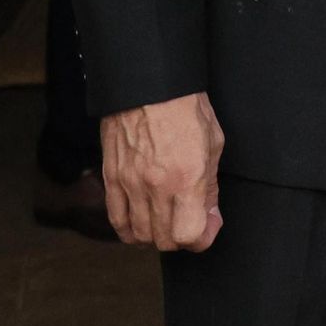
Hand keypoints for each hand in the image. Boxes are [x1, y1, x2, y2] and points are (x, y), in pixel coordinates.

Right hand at [101, 91, 224, 251]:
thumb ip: (210, 185)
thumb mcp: (213, 142)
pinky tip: (141, 221)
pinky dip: (129, 229)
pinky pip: (116, 220)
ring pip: (139, 235)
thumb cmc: (186, 108)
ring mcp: (130, 184)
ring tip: (167, 220)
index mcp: (187, 177)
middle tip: (191, 222)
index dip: (203, 237)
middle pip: (165, 240)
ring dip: (156, 235)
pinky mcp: (112, 179)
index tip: (209, 225)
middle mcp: (156, 186)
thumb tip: (209, 214)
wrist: (149, 85)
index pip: (189, 235)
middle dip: (183, 238)